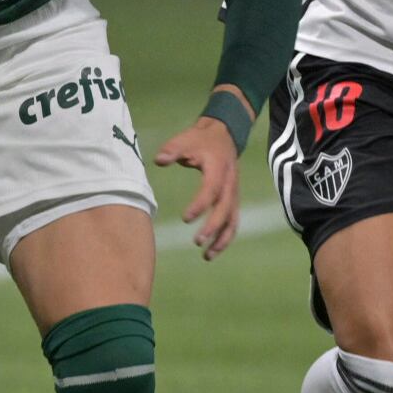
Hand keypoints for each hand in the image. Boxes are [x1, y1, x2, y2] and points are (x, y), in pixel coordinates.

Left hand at [154, 115, 240, 258]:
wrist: (224, 136)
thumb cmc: (201, 140)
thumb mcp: (186, 139)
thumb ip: (172, 149)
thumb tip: (159, 160)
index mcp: (219, 169)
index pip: (211, 190)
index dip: (200, 205)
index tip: (185, 218)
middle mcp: (230, 184)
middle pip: (225, 210)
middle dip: (213, 228)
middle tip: (197, 241)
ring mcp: (234, 194)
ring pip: (233, 221)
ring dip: (222, 240)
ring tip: (206, 256)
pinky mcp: (233, 200)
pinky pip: (232, 222)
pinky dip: (224, 238)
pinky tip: (212, 250)